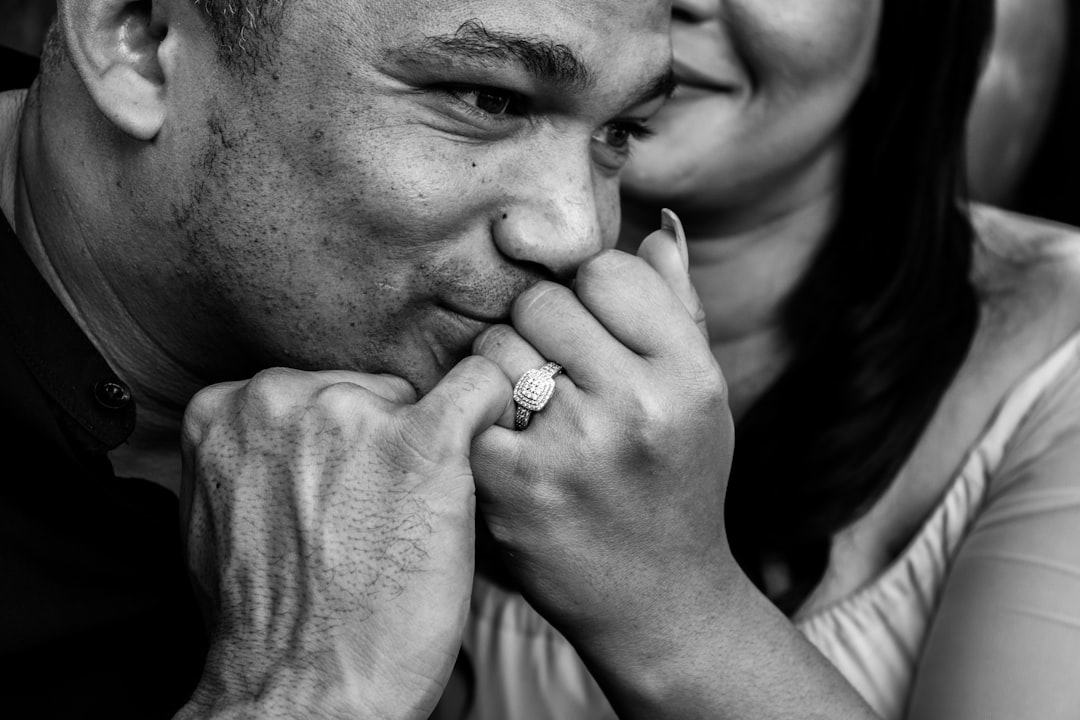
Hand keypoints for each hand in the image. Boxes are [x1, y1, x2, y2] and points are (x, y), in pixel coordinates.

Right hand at [175, 361, 508, 719]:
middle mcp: (280, 396)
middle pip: (362, 393)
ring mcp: (350, 414)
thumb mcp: (219, 518)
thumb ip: (252, 456)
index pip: (308, 394)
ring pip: (415, 399)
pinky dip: (495, 404)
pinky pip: (481, 386)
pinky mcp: (422, 443)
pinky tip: (494, 434)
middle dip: (377, 443)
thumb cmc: (264, 623)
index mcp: (223, 408)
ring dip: (423, 449)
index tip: (349, 484)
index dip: (336, 444)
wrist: (303, 690)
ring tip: (409, 520)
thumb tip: (287, 439)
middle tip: (378, 515)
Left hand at [470, 221, 734, 654]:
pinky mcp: (516, 485)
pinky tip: (504, 445)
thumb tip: (656, 223)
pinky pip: (466, 404)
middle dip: (539, 329)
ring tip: (530, 410)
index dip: (588, 295)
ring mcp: (574, 447)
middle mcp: (638, 405)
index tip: (590, 332)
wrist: (657, 602)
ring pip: (495, 345)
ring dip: (501, 371)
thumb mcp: (701, 397)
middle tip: (554, 373)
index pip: (607, 270)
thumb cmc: (677, 483)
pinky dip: (475, 419)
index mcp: (690, 374)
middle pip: (542, 300)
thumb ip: (677, 308)